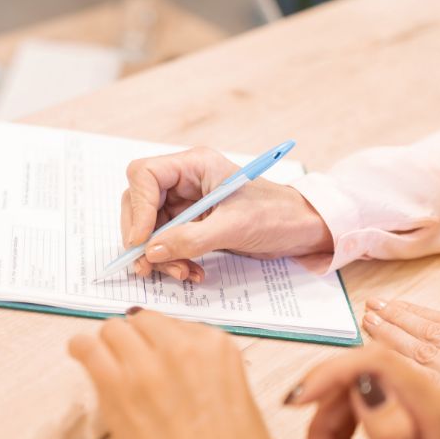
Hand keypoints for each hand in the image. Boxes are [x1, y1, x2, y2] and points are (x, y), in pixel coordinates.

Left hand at [68, 309, 287, 438]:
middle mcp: (180, 346)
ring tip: (106, 363)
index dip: (163, 342)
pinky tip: (81, 356)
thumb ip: (212, 375)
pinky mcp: (115, 387)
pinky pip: (86, 348)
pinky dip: (82, 350)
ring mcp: (145, 364)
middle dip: (136, 339)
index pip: (177, 324)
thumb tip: (188, 375)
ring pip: (113, 329)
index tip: (158, 356)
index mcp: (217, 347)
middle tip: (132, 362)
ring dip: (109, 345)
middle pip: (142, 321)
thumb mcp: (241, 401)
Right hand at [120, 147, 332, 281]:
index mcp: (194, 165)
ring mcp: (186, 203)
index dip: (137, 207)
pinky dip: (173, 261)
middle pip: (139, 203)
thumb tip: (151, 251)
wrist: (301, 230)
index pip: (144, 175)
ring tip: (182, 273)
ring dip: (160, 256)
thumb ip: (190, 239)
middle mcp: (185, 181)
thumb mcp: (233, 227)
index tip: (141, 241)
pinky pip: (167, 243)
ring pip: (150, 229)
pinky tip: (191, 272)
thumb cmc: (276, 215)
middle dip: (144, 238)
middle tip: (149, 266)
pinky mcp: (191, 225)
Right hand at [286, 347, 439, 438]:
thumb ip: (387, 433)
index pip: (377, 362)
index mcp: (439, 412)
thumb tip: (367, 384)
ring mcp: (421, 400)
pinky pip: (356, 401)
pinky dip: (337, 431)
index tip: (298, 401)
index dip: (331, 373)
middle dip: (326, 413)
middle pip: (360, 374)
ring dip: (328, 427)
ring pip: (352, 388)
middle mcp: (436, 396)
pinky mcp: (406, 406)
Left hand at [361, 299, 439, 438]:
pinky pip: (412, 380)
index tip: (395, 305)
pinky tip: (373, 354)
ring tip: (368, 323)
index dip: (421, 312)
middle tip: (373, 308)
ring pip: (420, 353)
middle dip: (399, 318)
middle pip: (434, 336)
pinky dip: (390, 364)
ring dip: (389, 334)